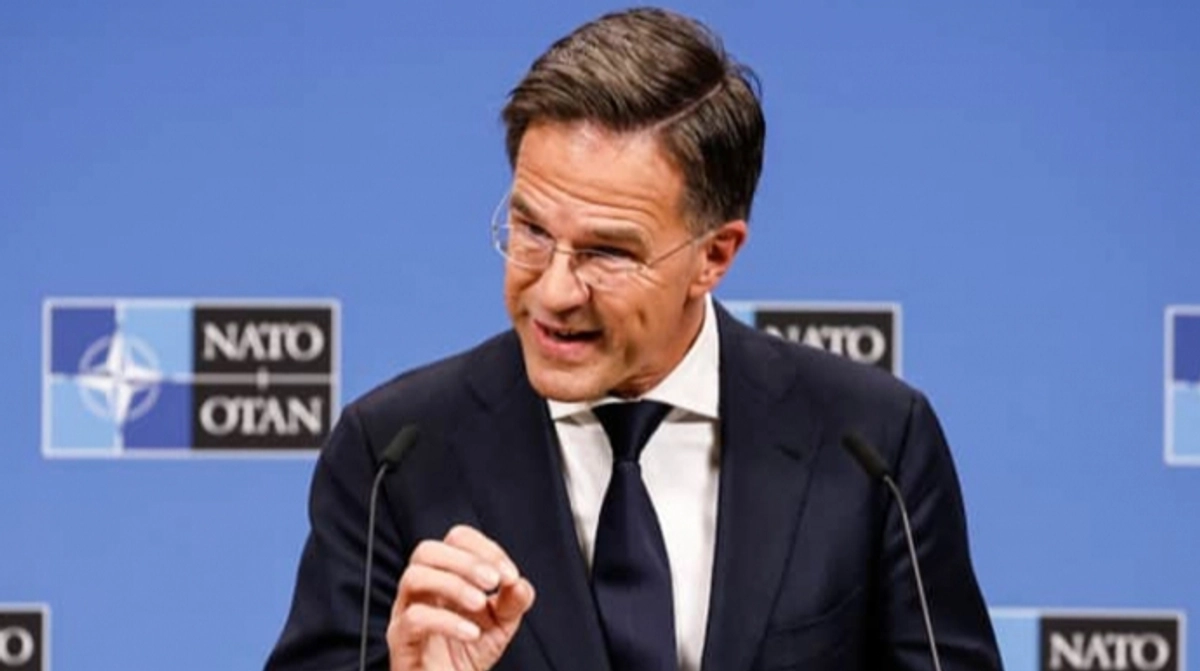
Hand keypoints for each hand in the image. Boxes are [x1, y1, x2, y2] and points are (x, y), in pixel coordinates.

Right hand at [387, 525, 535, 670]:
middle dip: (465, 560)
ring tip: (481, 603)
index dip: (485, 549)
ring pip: (413, 577)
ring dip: (454, 584)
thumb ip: (513, 601)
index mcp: (444, 576)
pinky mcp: (401, 641)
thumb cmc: (468, 654)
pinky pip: (414, 619)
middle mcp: (421, 590)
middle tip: (494, 581)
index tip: (510, 575)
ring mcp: (405, 613)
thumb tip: (519, 583)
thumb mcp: (500, 625)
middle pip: (427, 550)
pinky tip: (471, 633)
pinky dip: (447, 621)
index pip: (456, 540)